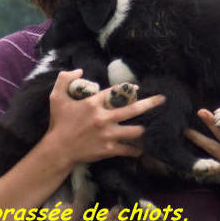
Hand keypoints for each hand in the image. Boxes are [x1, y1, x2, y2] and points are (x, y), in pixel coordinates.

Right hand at [46, 69, 165, 164]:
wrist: (58, 149)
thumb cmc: (58, 122)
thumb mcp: (57, 97)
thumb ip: (65, 79)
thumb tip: (80, 71)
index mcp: (94, 104)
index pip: (116, 92)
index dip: (129, 88)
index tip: (137, 87)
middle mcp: (104, 118)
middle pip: (133, 109)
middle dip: (150, 104)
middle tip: (162, 100)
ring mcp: (108, 135)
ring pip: (135, 131)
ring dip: (144, 128)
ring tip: (152, 126)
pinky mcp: (109, 149)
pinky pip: (128, 150)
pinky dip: (136, 150)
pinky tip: (142, 149)